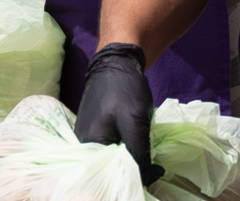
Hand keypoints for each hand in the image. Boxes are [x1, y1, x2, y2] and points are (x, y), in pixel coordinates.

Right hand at [75, 43, 159, 184]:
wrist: (115, 62)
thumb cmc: (124, 90)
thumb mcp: (135, 123)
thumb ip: (138, 154)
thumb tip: (149, 178)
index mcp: (90, 145)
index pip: (115, 173)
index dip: (138, 175)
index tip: (157, 169)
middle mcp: (83, 144)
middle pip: (111, 167)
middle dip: (133, 167)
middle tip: (153, 160)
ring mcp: (87, 135)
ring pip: (112, 156)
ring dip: (130, 156)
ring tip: (146, 150)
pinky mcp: (94, 128)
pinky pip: (110, 146)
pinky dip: (124, 147)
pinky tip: (135, 141)